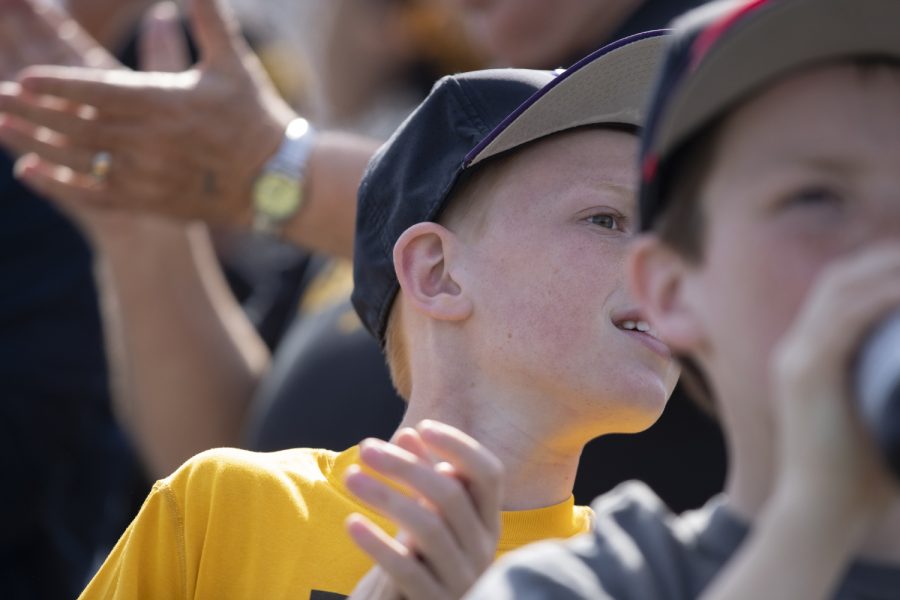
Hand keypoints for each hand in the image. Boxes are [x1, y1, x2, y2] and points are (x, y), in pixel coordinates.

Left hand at [0, 0, 295, 227]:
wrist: (276, 181)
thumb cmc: (253, 115)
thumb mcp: (232, 61)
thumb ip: (206, 16)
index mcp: (170, 105)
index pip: (103, 93)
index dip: (60, 85)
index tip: (25, 77)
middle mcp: (155, 145)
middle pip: (80, 126)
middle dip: (34, 112)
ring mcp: (151, 178)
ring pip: (81, 162)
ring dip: (36, 144)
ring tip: (0, 126)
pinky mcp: (152, 202)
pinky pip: (96, 195)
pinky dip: (60, 185)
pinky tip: (30, 171)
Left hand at [345, 421, 503, 599]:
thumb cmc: (422, 558)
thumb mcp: (426, 514)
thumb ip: (422, 476)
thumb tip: (408, 434)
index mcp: (487, 521)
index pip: (489, 474)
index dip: (459, 446)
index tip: (422, 426)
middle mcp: (482, 548)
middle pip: (451, 494)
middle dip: (405, 465)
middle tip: (366, 447)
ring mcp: (462, 579)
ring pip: (429, 528)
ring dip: (385, 496)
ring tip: (350, 477)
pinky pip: (407, 569)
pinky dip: (378, 544)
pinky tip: (352, 523)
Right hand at [770, 243, 899, 520]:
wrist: (820, 511)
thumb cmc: (859, 475)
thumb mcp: (879, 417)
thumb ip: (889, 390)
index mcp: (810, 356)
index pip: (840, 293)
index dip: (878, 269)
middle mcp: (797, 349)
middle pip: (837, 281)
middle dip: (883, 259)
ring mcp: (796, 359)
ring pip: (837, 291)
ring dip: (883, 269)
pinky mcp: (806, 374)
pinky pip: (840, 321)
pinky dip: (875, 298)